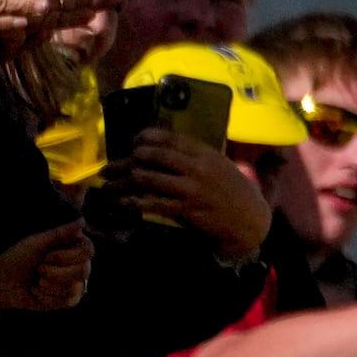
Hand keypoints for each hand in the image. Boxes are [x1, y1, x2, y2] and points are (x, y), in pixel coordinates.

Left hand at [0, 217, 92, 314]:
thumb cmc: (16, 258)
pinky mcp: (67, 300)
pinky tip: (37, 292)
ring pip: (73, 287)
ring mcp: (75, 283)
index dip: (67, 256)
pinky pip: (66, 300)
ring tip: (36, 281)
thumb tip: (81, 221)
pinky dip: (46, 297)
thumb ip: (60, 233)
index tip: (46, 256)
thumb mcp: (35, 243)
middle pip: (82, 270)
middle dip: (53, 272)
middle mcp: (79, 264)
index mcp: (74, 247)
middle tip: (38, 268)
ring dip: (47, 285)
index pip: (88, 251)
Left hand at [113, 132, 272, 259]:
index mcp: (206, 153)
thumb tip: (162, 151)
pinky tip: (121, 205)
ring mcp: (192, 189)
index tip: (134, 141)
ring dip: (123, 182)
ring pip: (148, 179)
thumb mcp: (219, 166)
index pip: (171, 138)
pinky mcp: (186, 209)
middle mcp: (198, 167)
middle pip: (155, 156)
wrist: (248, 219)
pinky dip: (132, 204)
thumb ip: (195, 158)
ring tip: (109, 186)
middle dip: (129, 160)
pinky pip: (152, 204)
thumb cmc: (231, 191)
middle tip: (112, 167)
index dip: (147, 137)